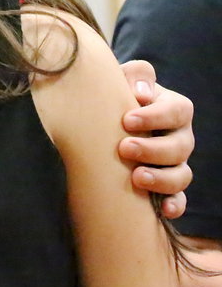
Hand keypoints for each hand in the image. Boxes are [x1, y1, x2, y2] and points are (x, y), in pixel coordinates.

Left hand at [118, 59, 193, 217]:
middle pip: (180, 146)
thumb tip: (140, 92)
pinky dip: (174, 205)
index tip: (127, 120)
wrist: (103, 120)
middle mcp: (179, 136)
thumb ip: (135, 75)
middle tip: (124, 148)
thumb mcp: (122, 79)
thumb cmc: (115, 96)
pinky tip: (162, 210)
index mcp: (173, 108)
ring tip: (137, 177)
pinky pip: (179, 199)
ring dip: (162, 178)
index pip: (177, 111)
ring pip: (182, 175)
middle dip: (153, 149)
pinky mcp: (167, 186)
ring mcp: (176, 163)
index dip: (155, 116)